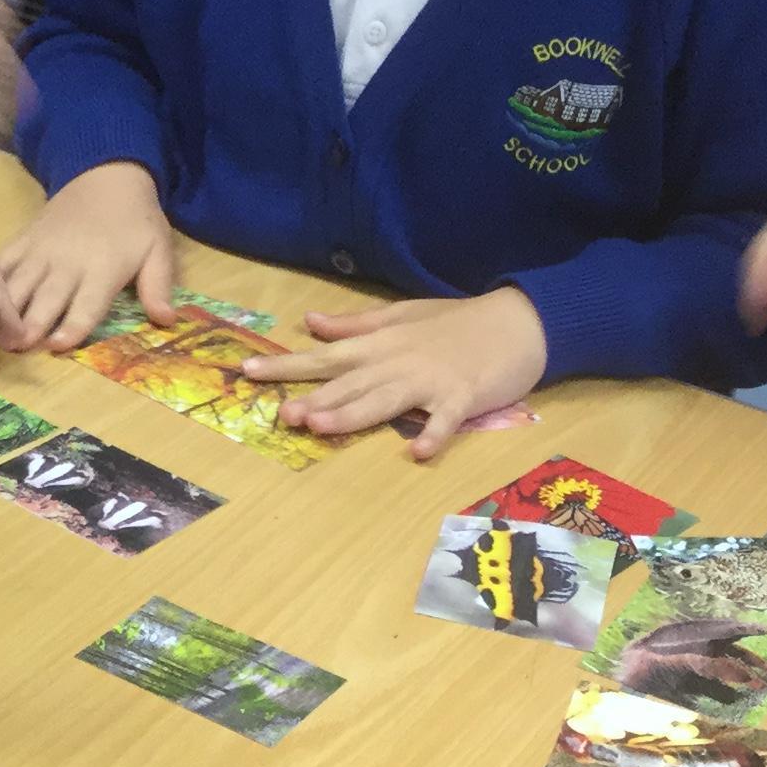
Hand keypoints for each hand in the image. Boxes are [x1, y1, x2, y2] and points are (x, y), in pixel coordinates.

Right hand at [0, 159, 177, 350]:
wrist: (107, 175)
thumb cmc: (135, 221)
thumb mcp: (158, 250)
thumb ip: (158, 286)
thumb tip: (166, 321)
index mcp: (103, 268)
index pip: (86, 303)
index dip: (72, 326)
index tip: (56, 345)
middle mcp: (68, 262)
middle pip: (44, 298)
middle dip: (28, 324)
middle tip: (13, 349)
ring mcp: (41, 250)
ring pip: (16, 284)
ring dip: (1, 309)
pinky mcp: (24, 240)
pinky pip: (1, 262)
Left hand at [238, 290, 547, 461]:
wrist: (519, 321)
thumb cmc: (457, 322)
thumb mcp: (401, 315)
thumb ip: (355, 325)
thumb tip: (309, 323)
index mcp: (380, 344)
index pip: (325, 355)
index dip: (286, 365)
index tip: (247, 371)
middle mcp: (397, 362)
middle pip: (349, 384)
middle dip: (314, 399)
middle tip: (281, 415)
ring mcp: (430, 381)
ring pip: (385, 400)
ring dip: (353, 414)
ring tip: (321, 427)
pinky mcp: (463, 397)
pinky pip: (445, 419)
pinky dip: (433, 434)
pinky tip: (417, 451)